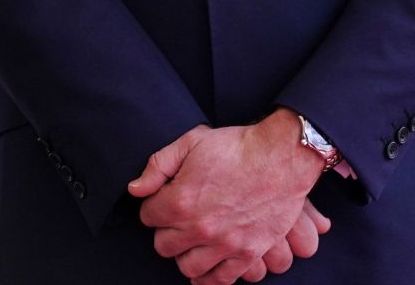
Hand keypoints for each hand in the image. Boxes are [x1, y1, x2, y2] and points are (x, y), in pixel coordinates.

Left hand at [127, 110, 326, 283]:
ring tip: (189, 239)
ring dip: (184, 254)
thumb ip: (157, 166)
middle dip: (164, 231)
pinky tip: (205, 266)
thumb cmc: (234, 147)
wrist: (279, 158)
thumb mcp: (190, 142)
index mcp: (181, 201)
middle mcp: (200, 228)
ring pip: (188, 267)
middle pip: (164, 246)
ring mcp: (225, 244)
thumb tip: (135, 189)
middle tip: (174, 219)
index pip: (148, 216)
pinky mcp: (248, 254)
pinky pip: (221, 279)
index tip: (162, 199)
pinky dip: (209, 276)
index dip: (153, 205)